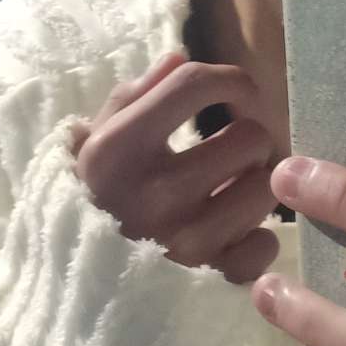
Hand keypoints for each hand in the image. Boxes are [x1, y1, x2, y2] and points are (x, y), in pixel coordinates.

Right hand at [73, 50, 280, 285]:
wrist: (80, 286)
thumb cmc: (94, 201)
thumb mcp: (97, 143)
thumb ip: (132, 97)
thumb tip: (178, 59)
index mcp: (120, 148)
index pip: (195, 84)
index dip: (231, 80)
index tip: (238, 92)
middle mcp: (155, 193)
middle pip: (251, 136)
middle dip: (247, 140)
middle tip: (230, 155)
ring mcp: (186, 240)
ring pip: (266, 187)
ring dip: (253, 187)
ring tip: (229, 194)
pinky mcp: (211, 278)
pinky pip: (265, 243)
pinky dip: (255, 238)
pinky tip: (232, 235)